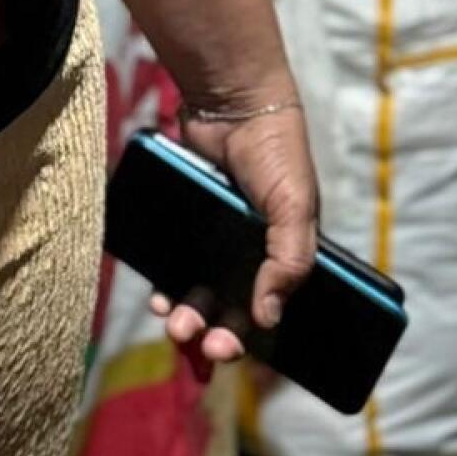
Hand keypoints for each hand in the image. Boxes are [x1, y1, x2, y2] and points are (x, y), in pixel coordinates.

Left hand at [149, 99, 318, 379]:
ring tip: (177, 326)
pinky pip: (174, 268)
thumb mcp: (296, 206)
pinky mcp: (187, 224)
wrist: (231, 102)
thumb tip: (266, 319)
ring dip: (190, 318)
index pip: (272, 308)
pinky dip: (168, 289)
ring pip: (201, 295)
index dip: (256, 337)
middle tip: (205, 347)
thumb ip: (289, 261)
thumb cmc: (276, 151)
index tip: (236, 353)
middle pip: (233, 311)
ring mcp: (216, 239)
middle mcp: (250, 252)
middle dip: (219, 335)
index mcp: (284, 253)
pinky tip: (161, 299)